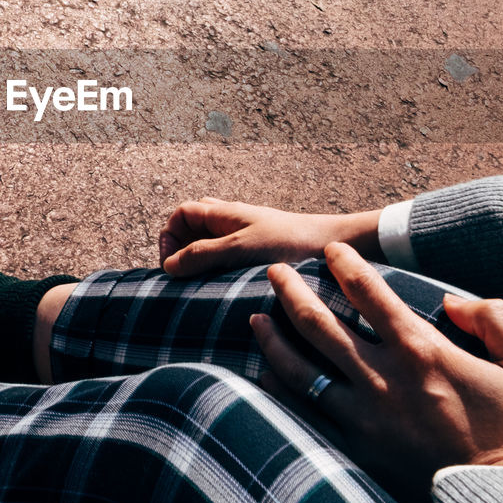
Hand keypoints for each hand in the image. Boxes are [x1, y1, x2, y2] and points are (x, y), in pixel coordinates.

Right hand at [159, 198, 382, 276]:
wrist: (333, 246)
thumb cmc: (290, 243)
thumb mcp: (240, 249)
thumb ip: (203, 254)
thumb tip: (169, 266)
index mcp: (225, 213)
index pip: (181, 214)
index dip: (169, 236)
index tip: (171, 265)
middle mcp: (233, 222)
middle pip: (193, 227)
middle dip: (181, 249)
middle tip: (183, 277)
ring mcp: (246, 237)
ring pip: (210, 244)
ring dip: (200, 262)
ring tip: (202, 286)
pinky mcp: (259, 254)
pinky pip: (228, 257)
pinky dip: (218, 270)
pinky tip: (225, 289)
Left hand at [250, 243, 502, 491]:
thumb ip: (495, 322)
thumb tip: (454, 302)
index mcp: (425, 353)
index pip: (372, 295)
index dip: (346, 266)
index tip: (330, 251)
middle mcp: (386, 380)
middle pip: (323, 325)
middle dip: (293, 292)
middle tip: (274, 270)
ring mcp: (368, 418)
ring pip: (303, 369)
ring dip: (276, 338)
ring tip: (257, 316)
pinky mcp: (361, 450)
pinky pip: (308, 413)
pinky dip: (281, 389)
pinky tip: (267, 374)